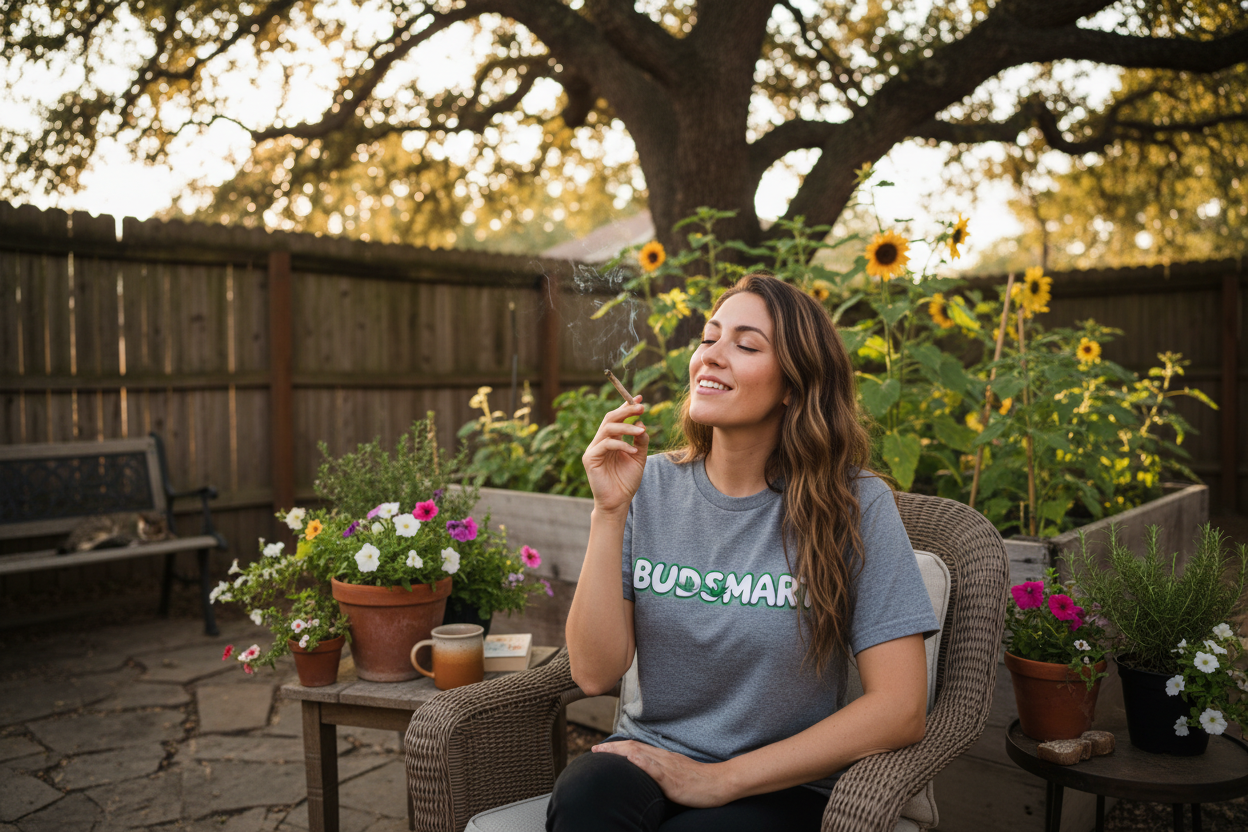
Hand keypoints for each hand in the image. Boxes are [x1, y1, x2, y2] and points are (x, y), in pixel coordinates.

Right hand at [582, 396, 648, 515]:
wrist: (618, 502)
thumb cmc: (626, 481)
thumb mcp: (638, 458)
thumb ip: (640, 441)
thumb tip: (642, 424)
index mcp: (611, 440)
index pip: (616, 418)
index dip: (627, 407)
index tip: (641, 399)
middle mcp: (600, 442)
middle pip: (609, 418)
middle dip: (626, 411)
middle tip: (641, 408)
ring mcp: (593, 449)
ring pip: (607, 428)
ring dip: (626, 427)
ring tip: (641, 431)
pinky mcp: (590, 458)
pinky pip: (606, 444)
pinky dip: (621, 444)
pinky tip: (633, 450)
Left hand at [591, 740, 730, 807]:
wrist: (720, 783)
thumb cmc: (700, 781)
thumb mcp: (677, 774)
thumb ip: (662, 771)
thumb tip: (646, 771)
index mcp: (663, 758)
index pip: (636, 748)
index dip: (617, 747)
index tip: (601, 749)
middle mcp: (663, 758)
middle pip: (633, 748)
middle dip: (611, 749)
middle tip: (593, 749)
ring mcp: (668, 767)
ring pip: (640, 755)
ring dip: (619, 752)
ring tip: (603, 751)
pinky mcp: (673, 779)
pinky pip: (656, 769)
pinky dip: (642, 762)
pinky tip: (631, 759)